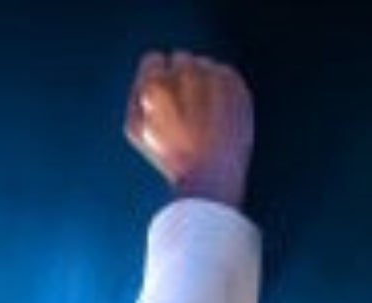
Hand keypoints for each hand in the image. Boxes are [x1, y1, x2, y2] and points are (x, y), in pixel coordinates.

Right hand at [125, 50, 252, 207]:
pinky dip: (223, 88)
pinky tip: (219, 113)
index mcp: (155, 83)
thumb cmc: (170, 156)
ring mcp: (213, 75)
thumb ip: (137, 92)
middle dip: (180, 77)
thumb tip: (149, 72)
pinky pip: (226, 73)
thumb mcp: (136, 129)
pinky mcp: (235, 83)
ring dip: (203, 81)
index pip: (152, 59)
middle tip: (185, 108)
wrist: (211, 175)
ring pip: (205, 64)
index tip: (163, 98)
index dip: (155, 79)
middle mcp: (184, 72)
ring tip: (204, 114)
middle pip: (180, 58)